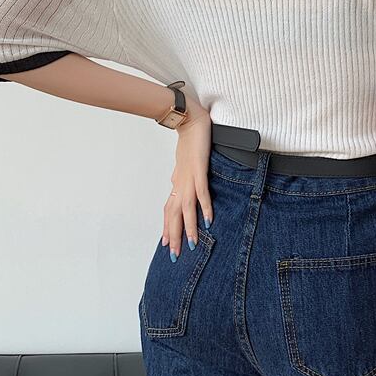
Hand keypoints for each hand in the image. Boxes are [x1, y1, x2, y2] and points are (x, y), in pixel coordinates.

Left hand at [163, 98, 213, 260]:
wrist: (189, 120)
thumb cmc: (188, 141)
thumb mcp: (183, 164)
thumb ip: (182, 178)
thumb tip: (177, 187)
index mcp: (177, 183)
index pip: (169, 211)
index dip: (168, 228)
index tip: (167, 245)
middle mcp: (180, 184)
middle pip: (174, 215)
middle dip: (175, 236)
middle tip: (175, 255)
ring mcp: (189, 178)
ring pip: (186, 209)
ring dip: (189, 228)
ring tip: (193, 244)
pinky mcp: (199, 171)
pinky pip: (202, 193)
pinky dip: (204, 207)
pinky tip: (208, 220)